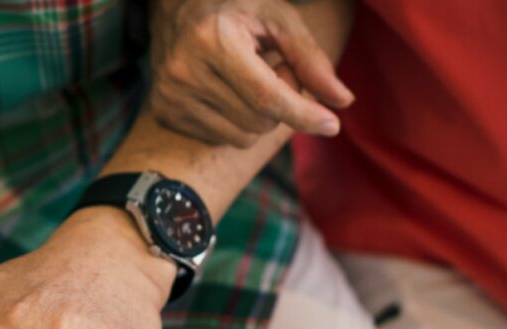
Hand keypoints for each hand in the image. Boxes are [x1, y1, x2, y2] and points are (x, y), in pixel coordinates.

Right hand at [150, 0, 353, 147]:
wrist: (175, 9)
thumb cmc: (234, 7)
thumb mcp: (278, 18)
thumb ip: (311, 59)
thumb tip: (342, 102)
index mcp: (214, 39)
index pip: (266, 96)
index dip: (302, 113)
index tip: (332, 124)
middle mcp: (186, 71)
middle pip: (258, 120)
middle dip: (280, 106)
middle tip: (275, 71)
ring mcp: (171, 95)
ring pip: (241, 136)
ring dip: (258, 117)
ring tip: (249, 82)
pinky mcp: (164, 113)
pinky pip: (218, 138)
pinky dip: (234, 121)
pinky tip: (227, 92)